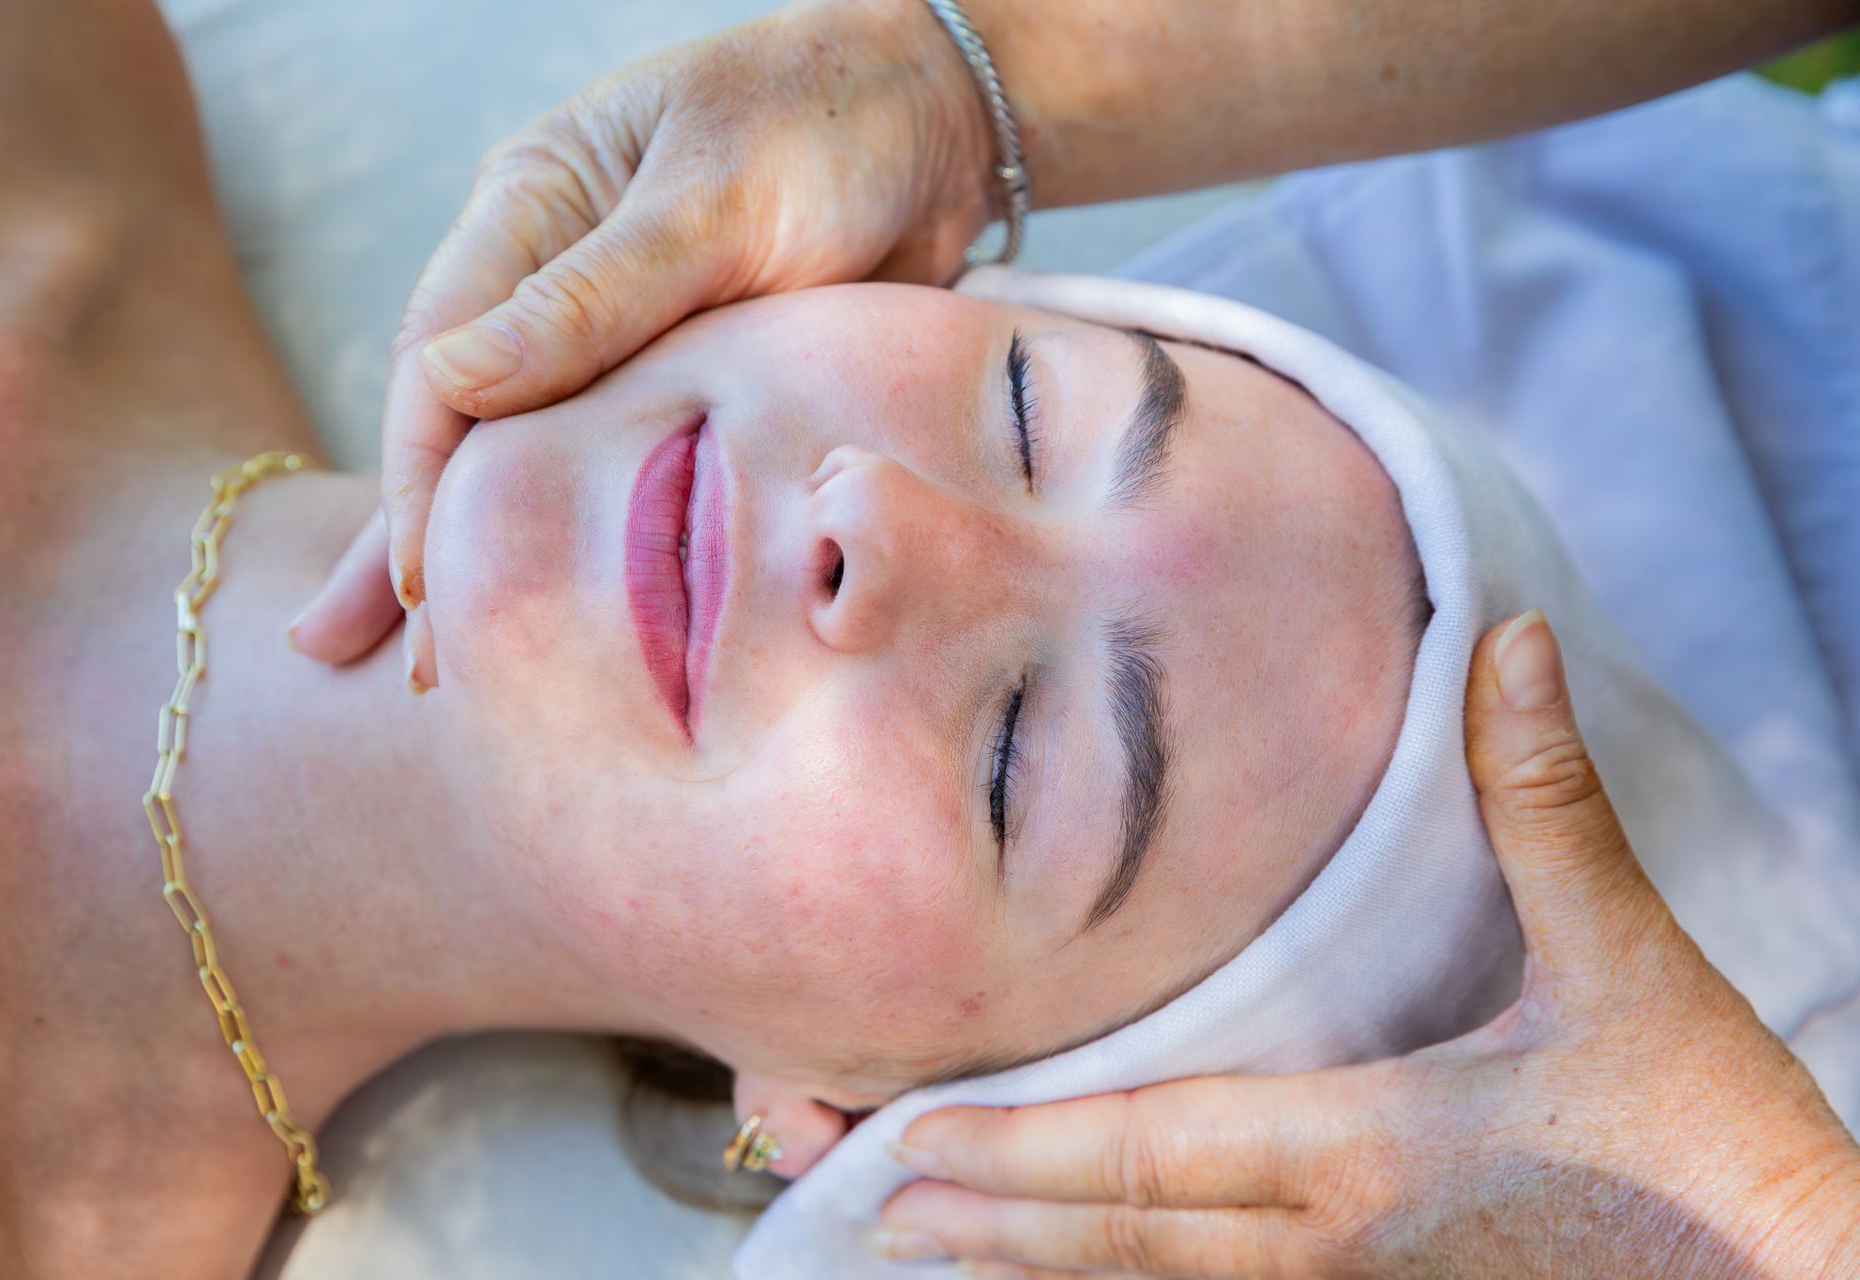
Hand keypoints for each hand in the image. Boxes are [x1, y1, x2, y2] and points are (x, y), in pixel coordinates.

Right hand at [287, 0, 994, 671]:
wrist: (945, 123)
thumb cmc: (827, 124)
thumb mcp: (715, 200)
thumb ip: (594, 295)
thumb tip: (449, 384)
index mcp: (529, 207)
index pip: (440, 358)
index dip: (425, 479)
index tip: (423, 585)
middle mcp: (552, 278)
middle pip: (460, 425)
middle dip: (419, 541)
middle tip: (393, 666)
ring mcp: (618, 338)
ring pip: (525, 460)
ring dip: (481, 558)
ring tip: (424, 676)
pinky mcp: (685, 382)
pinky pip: (611, 472)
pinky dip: (575, 541)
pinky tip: (554, 614)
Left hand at [876, 611, 1859, 1277]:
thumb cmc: (1718, 1147)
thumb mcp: (1632, 971)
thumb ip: (1547, 807)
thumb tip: (1510, 642)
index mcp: (1368, 1152)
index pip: (1153, 1151)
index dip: (1027, 1148)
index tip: (915, 1136)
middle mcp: (1336, 1247)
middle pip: (1128, 1236)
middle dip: (996, 1218)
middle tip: (869, 1201)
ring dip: (1042, 1270)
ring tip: (935, 1251)